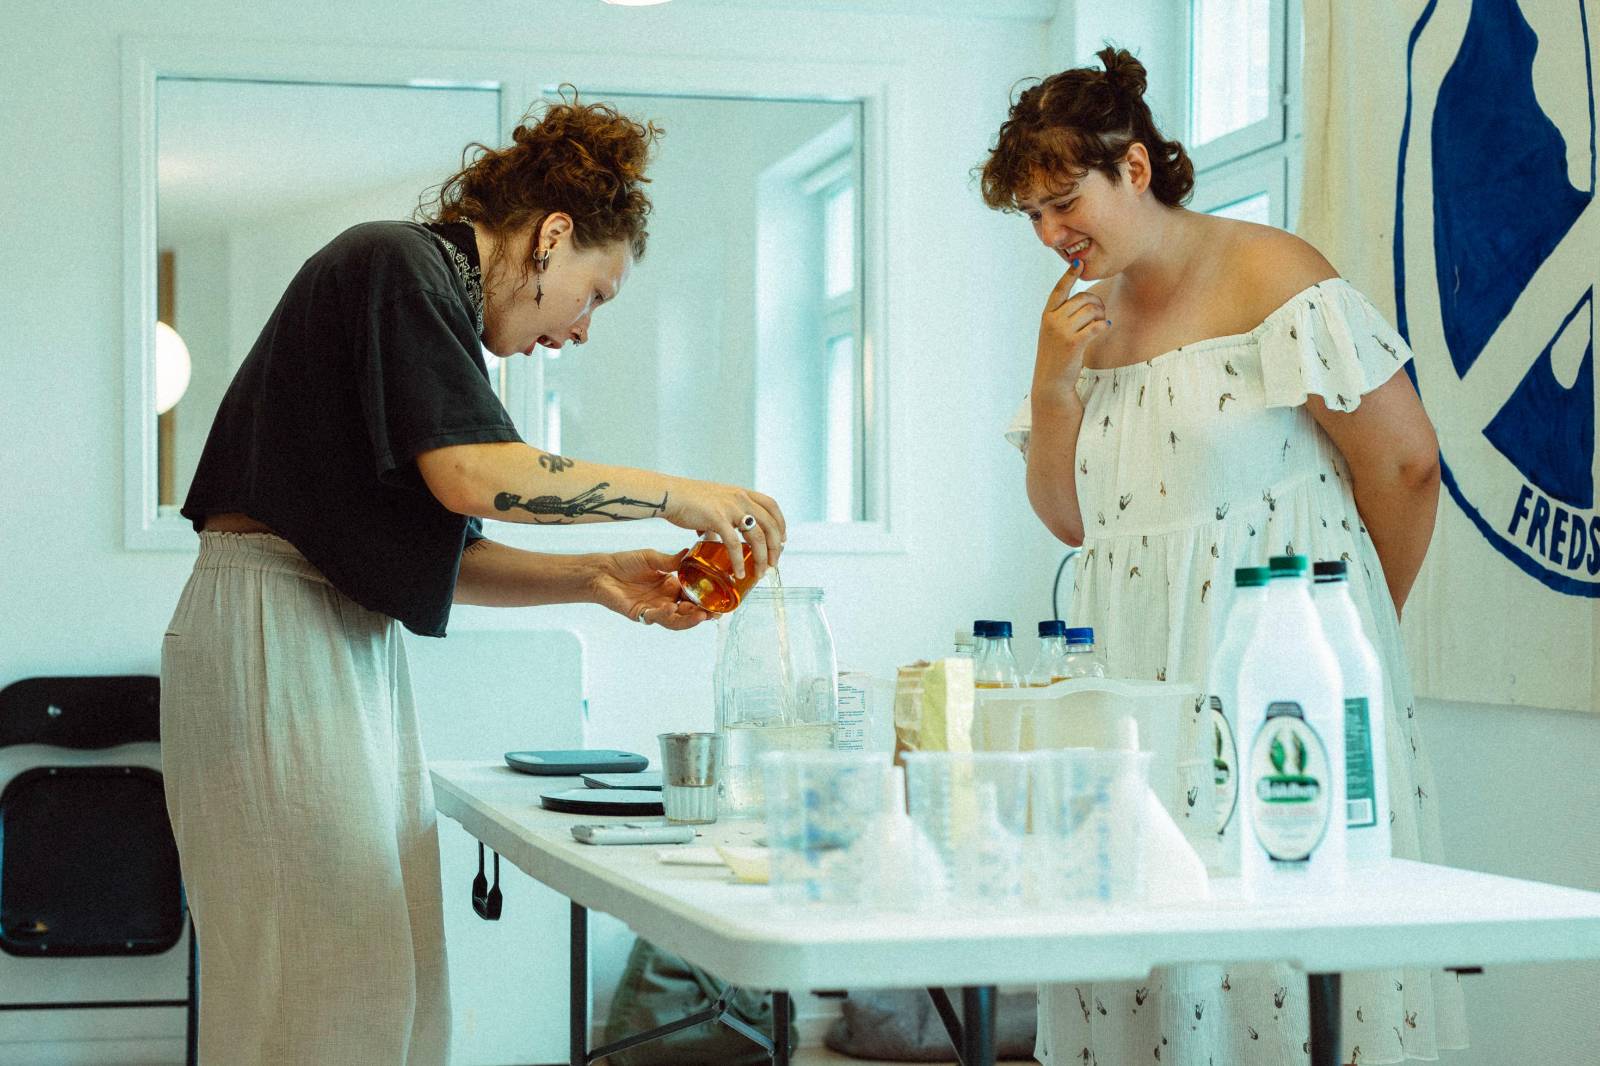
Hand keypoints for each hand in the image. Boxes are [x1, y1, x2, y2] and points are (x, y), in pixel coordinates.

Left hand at [590, 550, 712, 630]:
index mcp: (671, 586)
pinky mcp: (641, 614)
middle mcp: (665, 599)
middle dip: (703, 614)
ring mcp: (654, 609)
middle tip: (716, 613)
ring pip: (676, 620)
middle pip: (688, 611)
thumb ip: (671, 561)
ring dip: (689, 619)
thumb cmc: (625, 563)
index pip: (693, 594)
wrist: (602, 571)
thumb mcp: (651, 558)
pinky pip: (656, 618)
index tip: (721, 598)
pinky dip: (665, 614)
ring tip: (700, 614)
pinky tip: (671, 607)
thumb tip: (690, 552)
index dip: (706, 598)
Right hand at [659, 479, 784, 579]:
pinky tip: (740, 573)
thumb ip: (720, 518)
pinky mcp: (717, 518)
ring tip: (760, 573)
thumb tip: (715, 537)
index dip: (781, 523)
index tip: (782, 539)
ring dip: (762, 557)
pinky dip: (739, 561)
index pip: (771, 506)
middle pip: (770, 524)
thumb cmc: (687, 500)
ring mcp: (730, 507)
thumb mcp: (713, 503)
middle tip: (773, 563)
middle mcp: (740, 498)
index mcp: (741, 493)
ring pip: (757, 536)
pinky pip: (734, 544)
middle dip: (776, 547)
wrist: (668, 494)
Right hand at [1035, 258, 1109, 402]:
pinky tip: (1105, 328)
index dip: (1069, 274)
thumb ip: (1063, 316)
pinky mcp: (1073, 344)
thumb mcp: (1053, 333)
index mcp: (1047, 315)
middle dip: (1097, 303)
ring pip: (1092, 311)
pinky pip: (1096, 326)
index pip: (1059, 289)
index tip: (1078, 262)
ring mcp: (1061, 332)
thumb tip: (1088, 301)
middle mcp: (1052, 320)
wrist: (1051, 382)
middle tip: (1101, 313)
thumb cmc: (1056, 356)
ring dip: (1102, 315)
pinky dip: (1104, 325)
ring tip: (1102, 323)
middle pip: (1083, 299)